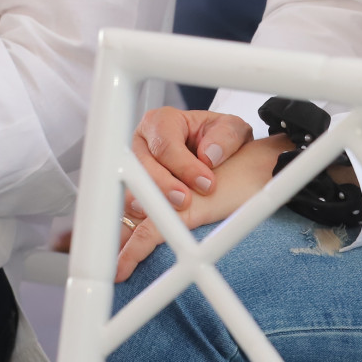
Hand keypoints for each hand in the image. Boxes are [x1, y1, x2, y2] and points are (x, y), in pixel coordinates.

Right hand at [115, 134, 291, 281]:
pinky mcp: (133, 192)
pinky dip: (136, 223)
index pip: (165, 144)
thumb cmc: (222, 140)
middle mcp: (141, 143)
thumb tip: (209, 155)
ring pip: (131, 188)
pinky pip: (129, 209)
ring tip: (170, 217)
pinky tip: (143, 238)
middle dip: (164, 187)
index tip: (207, 184)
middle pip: (142, 167)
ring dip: (150, 205)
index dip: (184, 166)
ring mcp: (132, 169)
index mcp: (162, 122)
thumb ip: (225, 137)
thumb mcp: (233, 130)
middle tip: (186, 202)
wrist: (223, 157)